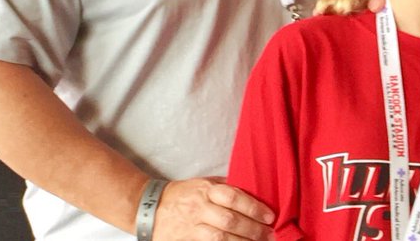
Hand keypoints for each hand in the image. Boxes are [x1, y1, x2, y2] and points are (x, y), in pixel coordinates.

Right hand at [151, 177, 273, 240]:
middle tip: (270, 234)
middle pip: (229, 220)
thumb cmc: (184, 194)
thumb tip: (254, 188)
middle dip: (253, 229)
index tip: (270, 216)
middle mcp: (199, 208)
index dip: (253, 207)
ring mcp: (190, 226)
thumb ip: (226, 187)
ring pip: (219, 237)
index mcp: (206, 190)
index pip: (234, 197)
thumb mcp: (203, 183)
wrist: (149, 208)